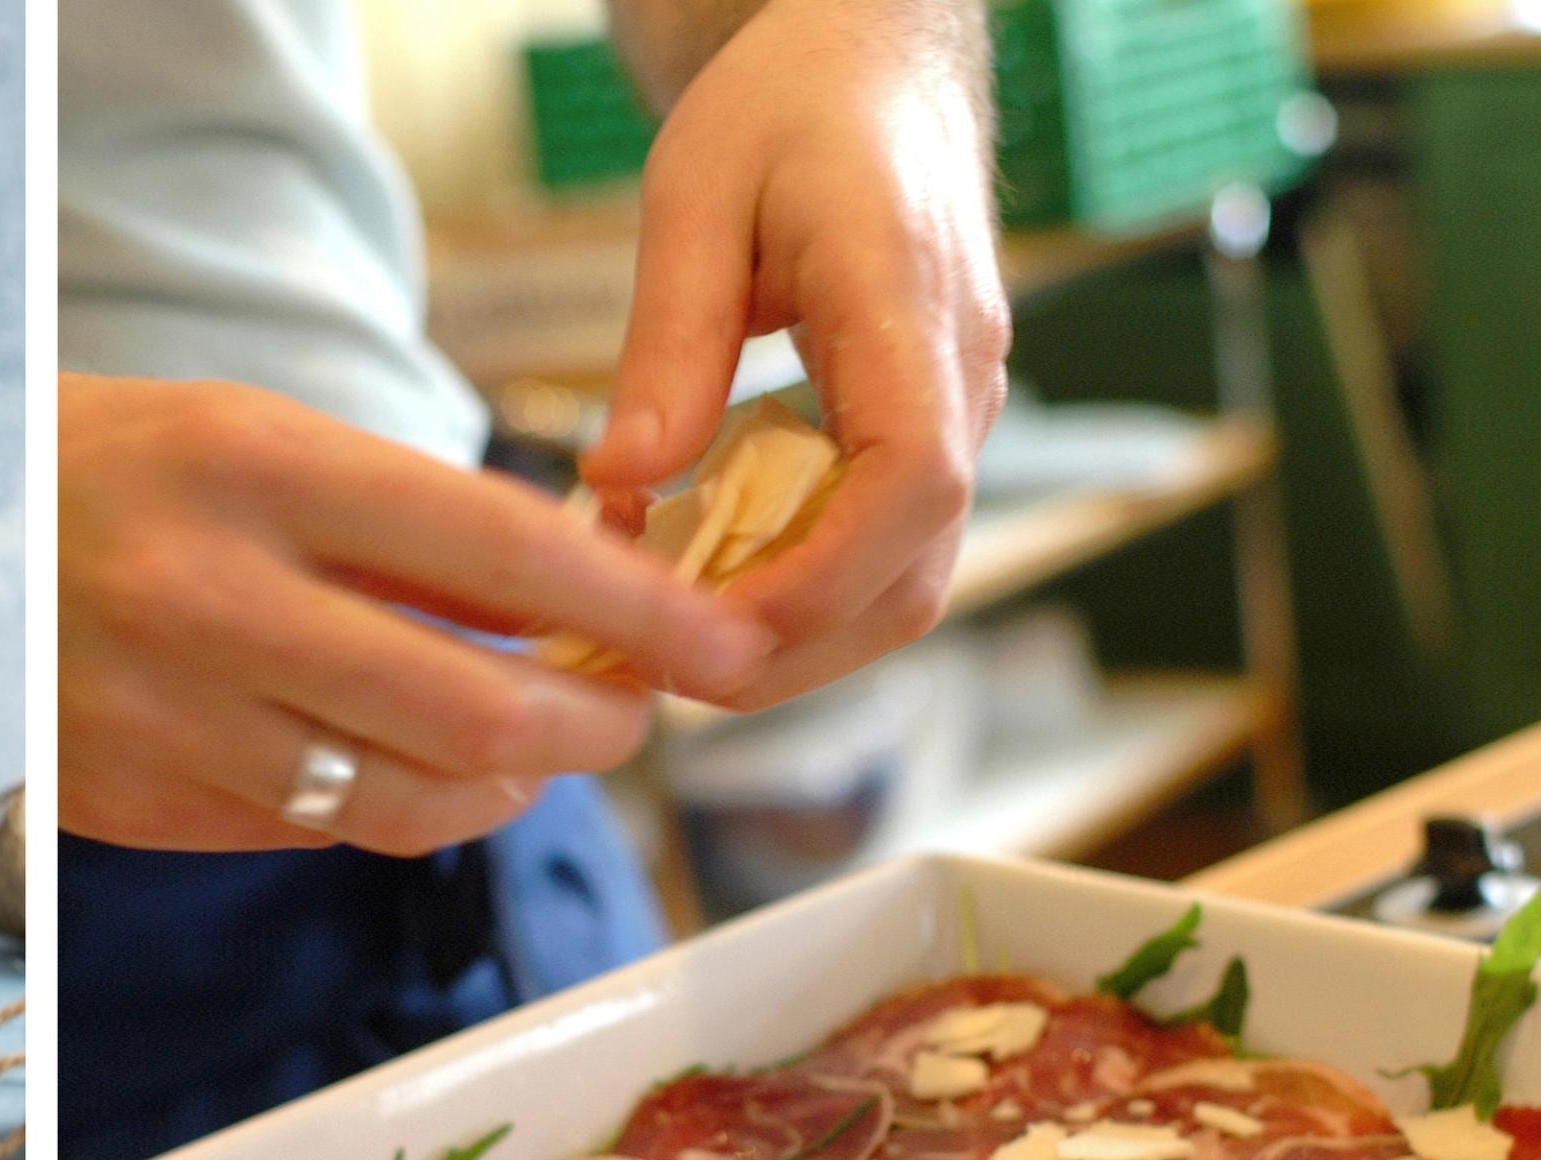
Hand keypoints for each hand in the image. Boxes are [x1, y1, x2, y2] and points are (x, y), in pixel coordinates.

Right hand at [60, 374, 768, 855]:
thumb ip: (415, 524)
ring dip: (505, 787)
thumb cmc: (131, 468)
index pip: (501, 551)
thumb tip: (590, 603)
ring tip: (537, 748)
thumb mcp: (267, 438)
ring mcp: (164, 717)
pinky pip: (315, 833)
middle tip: (633, 710)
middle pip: (474, 709)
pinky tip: (418, 768)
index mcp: (254, 467)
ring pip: (405, 800)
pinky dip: (396, 807)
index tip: (721, 643)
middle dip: (593, 725)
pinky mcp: (132, 804)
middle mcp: (207, 598)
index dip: (638, 609)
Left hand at [589, 0, 1009, 710]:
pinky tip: (703, 580)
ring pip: (910, 575)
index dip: (817, 582)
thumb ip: (667, 344)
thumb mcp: (695, 198)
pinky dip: (799, 588)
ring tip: (667, 646)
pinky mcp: (927, 424)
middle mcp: (963, 372)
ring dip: (795, 636)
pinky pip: (884, 542)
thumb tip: (621, 485)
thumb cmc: (784, 109)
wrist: (870, 63)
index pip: (913, 481)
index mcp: (909, 304)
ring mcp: (958, 405)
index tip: (712, 632)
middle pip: (918, 568)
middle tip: (658, 673)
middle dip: (793, 647)